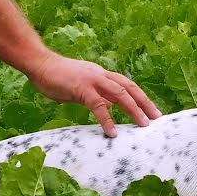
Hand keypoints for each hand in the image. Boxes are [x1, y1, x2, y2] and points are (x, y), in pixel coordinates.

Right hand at [27, 53, 161, 136]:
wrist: (39, 63)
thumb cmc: (56, 77)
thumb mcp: (81, 87)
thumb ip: (95, 95)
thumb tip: (108, 107)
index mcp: (102, 74)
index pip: (127, 85)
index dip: (140, 97)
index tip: (151, 110)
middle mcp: (101, 75)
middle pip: (129, 87)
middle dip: (145, 103)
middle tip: (157, 118)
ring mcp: (92, 80)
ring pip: (120, 94)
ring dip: (133, 109)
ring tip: (143, 125)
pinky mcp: (81, 88)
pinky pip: (98, 105)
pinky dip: (107, 119)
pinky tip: (112, 132)